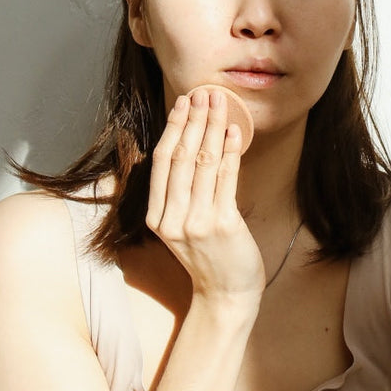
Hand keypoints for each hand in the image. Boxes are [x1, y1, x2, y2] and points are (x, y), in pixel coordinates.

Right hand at [146, 88, 264, 303]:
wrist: (226, 295)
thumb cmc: (209, 258)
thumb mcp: (182, 228)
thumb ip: (179, 196)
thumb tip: (187, 148)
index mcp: (157, 218)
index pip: (161, 162)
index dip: (172, 129)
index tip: (182, 104)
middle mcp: (171, 219)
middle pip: (181, 157)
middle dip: (193, 121)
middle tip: (203, 94)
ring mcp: (196, 222)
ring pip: (203, 163)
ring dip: (213, 128)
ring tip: (221, 104)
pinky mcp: (222, 224)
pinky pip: (226, 179)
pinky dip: (230, 152)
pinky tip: (234, 132)